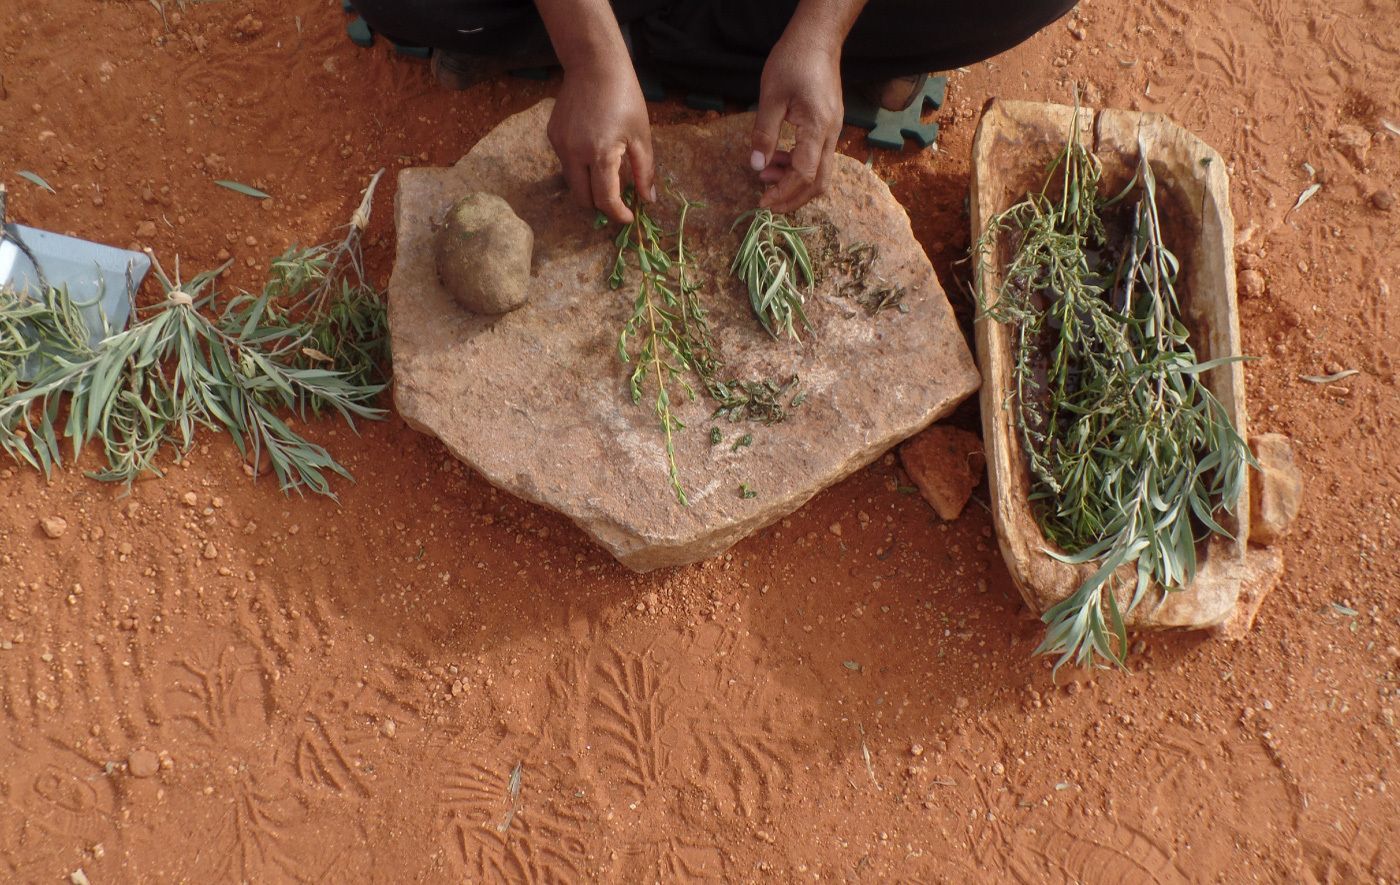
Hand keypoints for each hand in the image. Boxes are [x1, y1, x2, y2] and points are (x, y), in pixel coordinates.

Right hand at [547, 61, 655, 223]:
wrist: (594, 65)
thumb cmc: (625, 97)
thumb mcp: (641, 136)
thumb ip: (644, 172)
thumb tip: (647, 200)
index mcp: (601, 155)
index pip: (605, 200)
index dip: (618, 214)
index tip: (628, 217)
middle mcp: (575, 153)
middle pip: (583, 199)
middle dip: (600, 205)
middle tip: (617, 200)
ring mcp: (560, 145)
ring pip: (572, 182)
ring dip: (589, 186)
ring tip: (606, 172)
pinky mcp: (552, 136)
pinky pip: (566, 162)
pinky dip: (579, 166)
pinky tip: (592, 148)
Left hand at [750, 35, 843, 212]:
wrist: (818, 40)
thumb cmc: (793, 62)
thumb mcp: (771, 97)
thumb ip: (764, 133)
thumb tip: (756, 166)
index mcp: (818, 128)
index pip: (804, 174)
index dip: (783, 193)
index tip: (763, 202)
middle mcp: (831, 134)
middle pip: (819, 182)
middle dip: (793, 198)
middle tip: (766, 201)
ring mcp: (833, 131)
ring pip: (820, 172)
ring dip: (794, 182)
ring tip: (764, 175)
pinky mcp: (829, 127)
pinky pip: (818, 158)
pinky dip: (798, 167)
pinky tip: (778, 159)